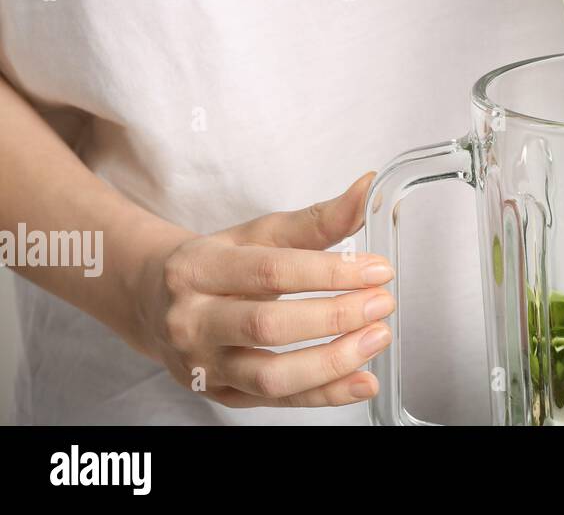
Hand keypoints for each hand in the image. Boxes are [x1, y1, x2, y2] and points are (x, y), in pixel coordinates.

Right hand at [136, 173, 394, 408]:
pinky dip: (325, 394)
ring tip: (377, 338)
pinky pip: (277, 401)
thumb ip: (317, 219)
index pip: (271, 271)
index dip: (330, 272)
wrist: (154, 304)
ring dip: (333, 362)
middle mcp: (192, 321)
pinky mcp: (221, 395)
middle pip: (268, 326)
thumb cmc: (217, 264)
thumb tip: (368, 188)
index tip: (378, 269)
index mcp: (198, 269)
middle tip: (382, 303)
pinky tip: (361, 381)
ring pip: (271, 376)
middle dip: (335, 316)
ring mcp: (203, 365)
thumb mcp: (258, 233)